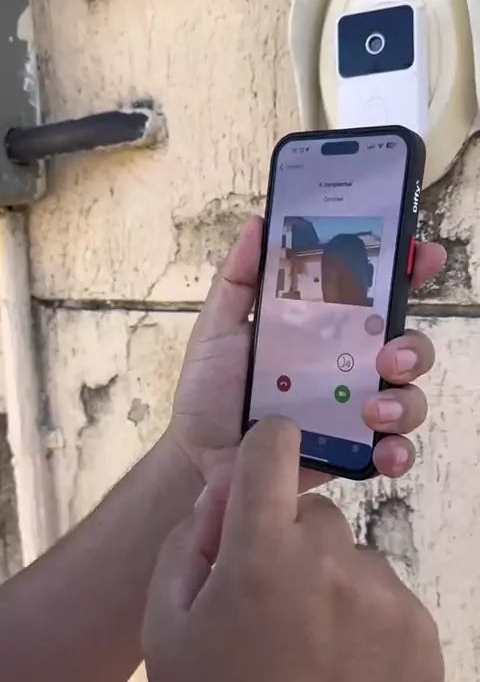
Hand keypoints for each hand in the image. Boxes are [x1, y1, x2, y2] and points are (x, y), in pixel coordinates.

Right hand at [143, 417, 443, 681]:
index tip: (263, 469)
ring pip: (350, 554)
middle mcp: (334, 567)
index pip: (274, 447)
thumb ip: (189, 539)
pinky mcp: (422, 632)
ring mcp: (387, 600)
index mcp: (262, 559)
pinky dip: (363, 614)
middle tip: (268, 601)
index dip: (264, 448)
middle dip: (286, 538)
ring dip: (328, 579)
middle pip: (312, 511)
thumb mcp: (166, 628)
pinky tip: (340, 663)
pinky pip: (386, 593)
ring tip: (306, 644)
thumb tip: (224, 489)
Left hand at [169, 216, 444, 489]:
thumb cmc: (209, 390)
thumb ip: (237, 279)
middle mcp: (346, 365)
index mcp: (322, 329)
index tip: (424, 255)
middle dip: (413, 346)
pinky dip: (398, 451)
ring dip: (405, 399)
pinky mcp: (351, 453)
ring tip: (373, 409)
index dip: (407, 271)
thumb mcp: (218, 327)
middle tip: (389, 355)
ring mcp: (352, 410)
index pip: (375, 295)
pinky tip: (381, 451)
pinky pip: (393, 450)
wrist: (198, 458)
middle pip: (406, 345)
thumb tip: (257, 223)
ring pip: (408, 397)